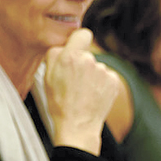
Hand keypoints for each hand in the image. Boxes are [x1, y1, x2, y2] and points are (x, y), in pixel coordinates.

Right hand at [43, 28, 120, 154]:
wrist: (77, 126)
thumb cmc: (59, 103)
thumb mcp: (47, 76)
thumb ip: (55, 54)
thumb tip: (64, 45)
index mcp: (70, 57)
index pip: (82, 33)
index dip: (79, 40)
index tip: (76, 48)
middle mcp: (89, 60)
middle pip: (88, 54)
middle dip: (82, 64)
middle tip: (74, 81)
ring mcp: (104, 71)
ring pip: (97, 67)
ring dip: (92, 76)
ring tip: (83, 92)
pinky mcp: (114, 82)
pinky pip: (106, 77)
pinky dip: (101, 85)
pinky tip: (93, 96)